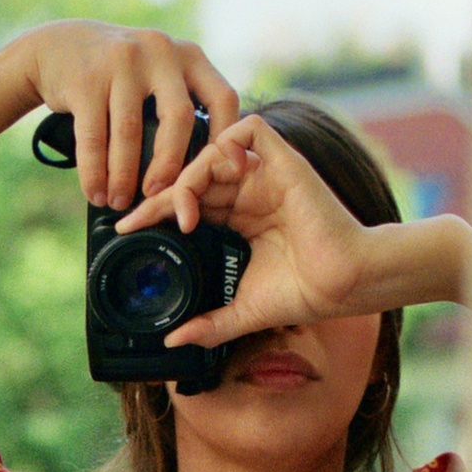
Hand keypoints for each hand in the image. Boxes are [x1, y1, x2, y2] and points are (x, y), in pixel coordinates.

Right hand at [19, 22, 241, 212]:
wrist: (56, 47)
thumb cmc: (117, 73)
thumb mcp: (156, 70)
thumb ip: (181, 100)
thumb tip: (209, 163)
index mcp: (187, 55)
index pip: (222, 97)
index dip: (226, 138)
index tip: (222, 172)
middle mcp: (159, 52)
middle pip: (179, 118)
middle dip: (170, 165)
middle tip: (159, 196)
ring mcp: (121, 62)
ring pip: (131, 133)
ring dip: (124, 177)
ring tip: (119, 202)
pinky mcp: (86, 80)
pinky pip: (94, 138)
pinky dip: (94, 173)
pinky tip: (95, 193)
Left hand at [113, 115, 371, 347]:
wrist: (343, 283)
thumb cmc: (303, 293)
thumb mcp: (242, 311)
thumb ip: (208, 325)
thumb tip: (174, 341)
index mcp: (239, 222)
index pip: (189, 204)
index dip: (157, 211)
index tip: (128, 229)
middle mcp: (250, 195)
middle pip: (193, 177)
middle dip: (160, 195)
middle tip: (138, 218)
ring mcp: (266, 177)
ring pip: (212, 154)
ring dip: (188, 177)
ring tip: (184, 212)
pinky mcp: (284, 163)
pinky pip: (250, 130)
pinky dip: (225, 143)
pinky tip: (217, 174)